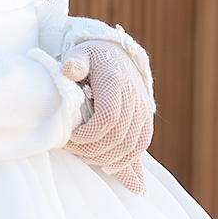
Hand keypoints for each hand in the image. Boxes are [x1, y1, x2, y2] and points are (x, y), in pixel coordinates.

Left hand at [62, 40, 153, 194]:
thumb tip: (70, 70)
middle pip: (119, 135)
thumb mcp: (80, 53)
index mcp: (115, 80)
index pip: (108, 116)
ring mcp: (143, 107)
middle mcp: (133, 95)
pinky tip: (109, 165)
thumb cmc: (93, 56)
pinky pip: (141, 144)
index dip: (90, 133)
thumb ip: (74, 62)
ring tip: (86, 157)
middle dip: (94, 150)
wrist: (117, 53)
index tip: (71, 136)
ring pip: (132, 145)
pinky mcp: (147, 116)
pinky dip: (127, 160)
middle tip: (74, 150)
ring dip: (108, 158)